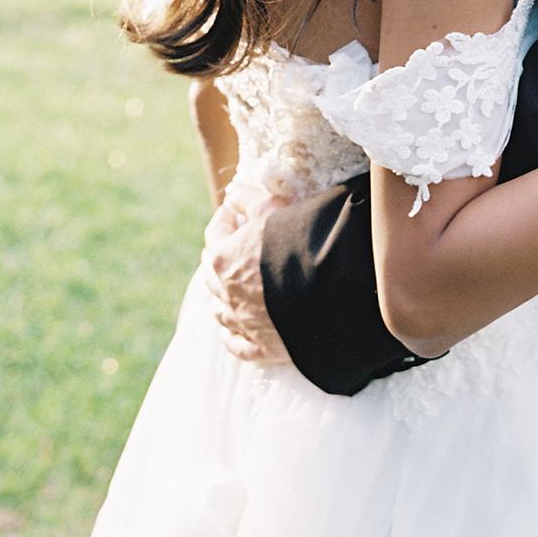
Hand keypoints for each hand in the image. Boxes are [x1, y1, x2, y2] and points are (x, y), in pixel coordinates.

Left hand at [200, 179, 287, 363]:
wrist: (325, 291)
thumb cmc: (296, 242)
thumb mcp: (271, 208)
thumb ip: (247, 198)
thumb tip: (232, 191)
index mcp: (223, 258)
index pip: (215, 232)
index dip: (224, 218)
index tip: (232, 211)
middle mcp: (226, 292)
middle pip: (212, 271)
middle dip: (219, 254)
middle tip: (230, 243)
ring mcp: (241, 322)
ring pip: (219, 308)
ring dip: (221, 293)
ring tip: (229, 283)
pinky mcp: (259, 345)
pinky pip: (235, 343)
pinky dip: (230, 335)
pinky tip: (227, 330)